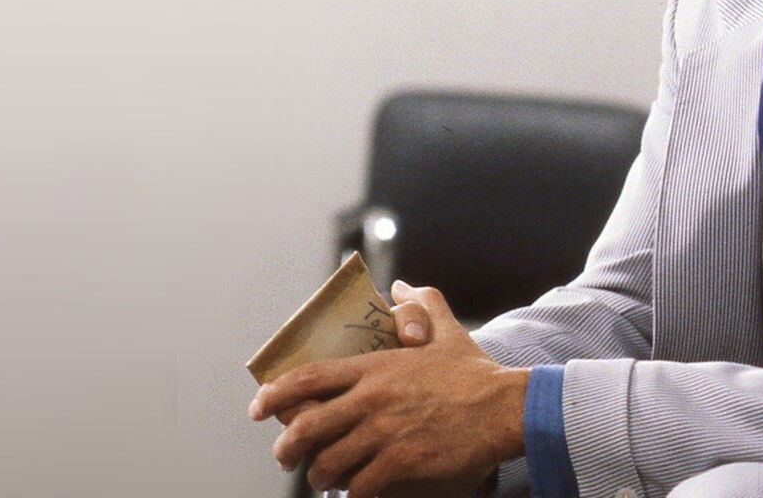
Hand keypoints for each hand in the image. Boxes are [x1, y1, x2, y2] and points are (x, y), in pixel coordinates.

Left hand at [249, 282, 524, 497]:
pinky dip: (352, 494)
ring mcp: (385, 432)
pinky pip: (360, 486)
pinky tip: (355, 493)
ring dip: (319, 475)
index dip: (274, 395)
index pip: (308, 378)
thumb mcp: (445, 330)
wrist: (505, 407)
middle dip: (285, 447)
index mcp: (373, 368)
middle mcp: (371, 399)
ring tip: (321, 478)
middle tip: (283, 456)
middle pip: (306, 426)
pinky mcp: (402, 462)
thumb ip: (420, 304)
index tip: (257, 408)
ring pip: (329, 461)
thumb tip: (400, 287)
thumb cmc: (475, 372)